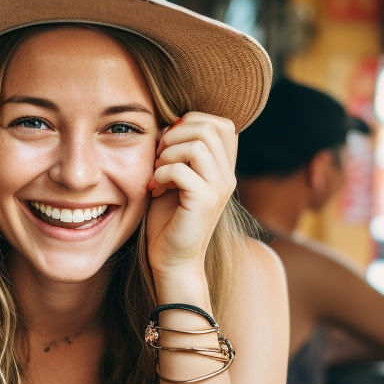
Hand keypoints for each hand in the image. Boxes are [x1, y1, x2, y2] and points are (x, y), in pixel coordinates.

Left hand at [144, 112, 237, 282]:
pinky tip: (156, 188)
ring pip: (196, 144)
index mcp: (224, 168)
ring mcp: (220, 188)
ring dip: (167, 154)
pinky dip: (161, 173)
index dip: (189, 123)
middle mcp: (228, 175)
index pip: (220, 123)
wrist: (172, 260)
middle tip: (158, 158)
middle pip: (207, 127)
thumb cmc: (168, 219)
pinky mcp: (206, 201)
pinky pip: (181, 169)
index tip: (168, 144)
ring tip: (157, 173)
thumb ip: (178, 151)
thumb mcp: (175, 177)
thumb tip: (167, 123)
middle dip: (174, 135)